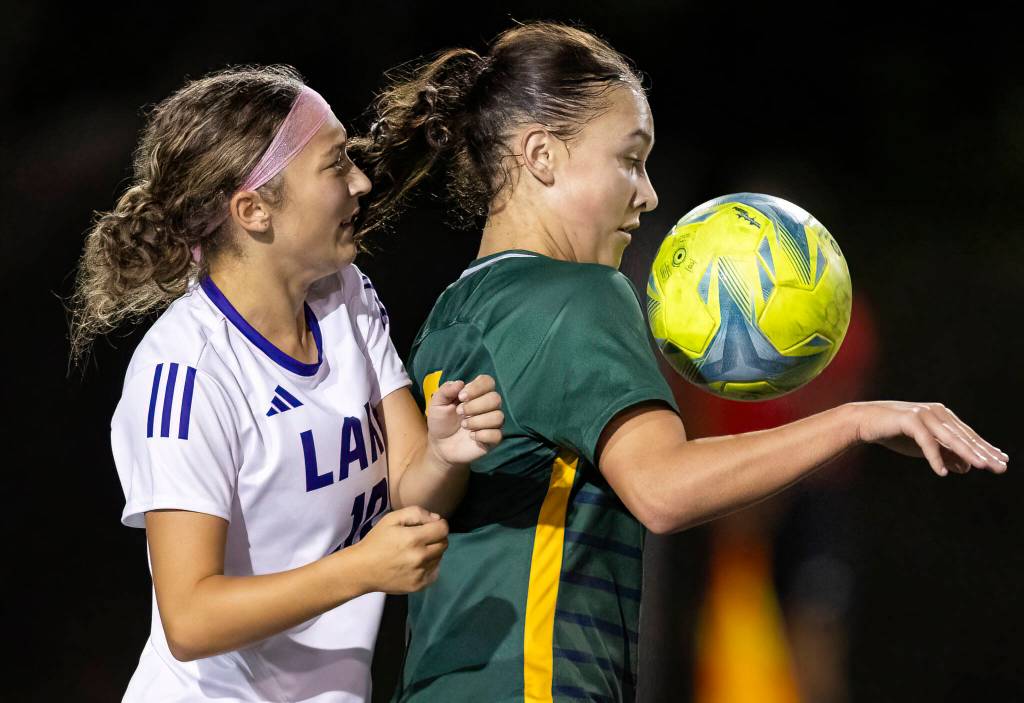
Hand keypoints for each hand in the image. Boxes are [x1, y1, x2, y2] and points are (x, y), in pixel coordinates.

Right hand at [350, 506, 448, 593]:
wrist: (361, 570)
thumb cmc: (376, 541)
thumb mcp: (391, 519)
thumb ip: (416, 513)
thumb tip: (437, 519)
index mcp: (413, 538)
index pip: (443, 529)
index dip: (439, 524)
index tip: (430, 525)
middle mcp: (420, 557)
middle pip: (444, 543)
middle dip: (437, 537)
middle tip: (422, 538)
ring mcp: (420, 574)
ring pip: (440, 557)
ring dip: (433, 552)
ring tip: (416, 551)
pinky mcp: (419, 586)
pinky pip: (435, 572)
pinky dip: (429, 566)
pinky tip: (416, 563)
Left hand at [426, 375, 503, 465]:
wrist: (439, 445)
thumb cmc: (441, 421)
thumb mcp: (437, 403)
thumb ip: (446, 391)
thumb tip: (460, 383)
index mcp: (477, 394)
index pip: (488, 382)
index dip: (477, 387)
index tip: (461, 396)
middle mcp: (488, 407)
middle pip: (495, 398)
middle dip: (475, 405)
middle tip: (459, 412)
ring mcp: (492, 423)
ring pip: (498, 417)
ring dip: (477, 421)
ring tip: (464, 425)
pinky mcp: (492, 439)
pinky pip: (497, 435)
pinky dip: (482, 435)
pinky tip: (471, 436)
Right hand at [852, 401, 1007, 476]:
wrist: (863, 421)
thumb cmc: (893, 433)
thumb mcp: (923, 447)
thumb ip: (944, 454)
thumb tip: (967, 467)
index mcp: (943, 416)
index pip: (968, 435)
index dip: (985, 449)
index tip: (1001, 461)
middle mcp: (937, 412)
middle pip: (964, 436)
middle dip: (983, 453)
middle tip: (999, 467)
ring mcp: (924, 414)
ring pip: (950, 437)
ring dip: (966, 453)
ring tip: (981, 467)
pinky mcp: (909, 420)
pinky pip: (926, 442)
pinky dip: (934, 457)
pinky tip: (942, 473)